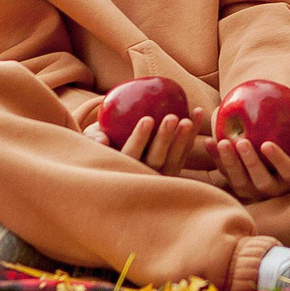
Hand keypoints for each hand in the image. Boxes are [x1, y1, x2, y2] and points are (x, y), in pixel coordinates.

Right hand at [84, 109, 206, 175]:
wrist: (114, 154)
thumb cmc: (101, 143)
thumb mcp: (91, 141)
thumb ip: (93, 138)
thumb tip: (101, 141)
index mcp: (121, 169)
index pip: (131, 156)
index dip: (139, 139)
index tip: (147, 119)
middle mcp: (141, 177)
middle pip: (156, 160)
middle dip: (164, 140)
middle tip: (172, 117)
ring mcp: (159, 176)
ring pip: (174, 160)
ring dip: (182, 140)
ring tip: (188, 119)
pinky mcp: (173, 171)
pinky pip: (185, 153)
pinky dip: (193, 135)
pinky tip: (199, 113)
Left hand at [206, 125, 289, 202]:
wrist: (275, 152)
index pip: (289, 171)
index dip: (278, 160)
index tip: (267, 144)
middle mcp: (274, 190)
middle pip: (261, 181)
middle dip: (250, 162)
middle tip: (240, 141)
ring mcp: (254, 192)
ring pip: (241, 182)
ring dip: (230, 163)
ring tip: (221, 141)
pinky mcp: (237, 188)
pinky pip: (225, 176)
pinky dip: (216, 160)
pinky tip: (207, 143)